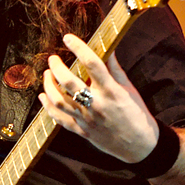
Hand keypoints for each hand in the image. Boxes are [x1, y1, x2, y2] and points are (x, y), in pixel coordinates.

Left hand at [39, 33, 158, 162]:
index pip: (92, 64)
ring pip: (59, 101)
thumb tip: (108, 49)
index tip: (68, 38)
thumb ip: (115, 70)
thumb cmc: (137, 115)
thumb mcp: (129, 90)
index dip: (79, 48)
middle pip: (69, 82)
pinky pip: (59, 119)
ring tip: (47, 75)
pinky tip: (44, 97)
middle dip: (57, 67)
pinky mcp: (81, 131)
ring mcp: (87, 119)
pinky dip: (48, 107)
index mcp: (111, 91)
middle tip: (53, 59)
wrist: (140, 146)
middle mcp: (96, 104)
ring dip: (49, 86)